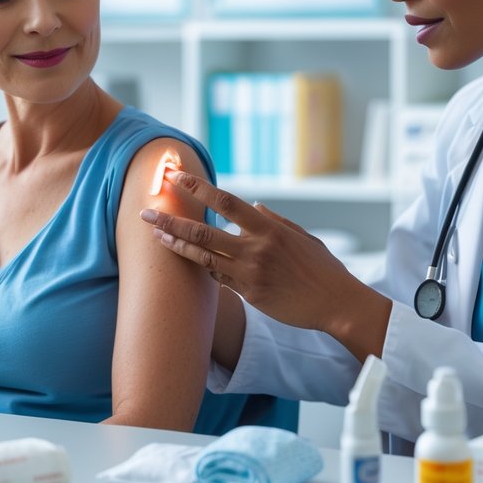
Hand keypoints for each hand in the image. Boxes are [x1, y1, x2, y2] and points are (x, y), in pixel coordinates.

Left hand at [139, 170, 376, 336]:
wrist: (336, 304)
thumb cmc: (322, 268)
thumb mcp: (301, 236)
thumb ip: (275, 220)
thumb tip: (253, 205)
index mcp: (269, 228)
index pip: (226, 201)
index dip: (197, 188)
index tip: (175, 178)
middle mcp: (256, 248)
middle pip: (203, 230)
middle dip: (171, 220)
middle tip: (146, 212)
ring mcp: (250, 273)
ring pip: (203, 257)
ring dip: (176, 245)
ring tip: (155, 236)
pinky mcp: (249, 295)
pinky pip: (218, 279)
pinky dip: (203, 268)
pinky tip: (186, 260)